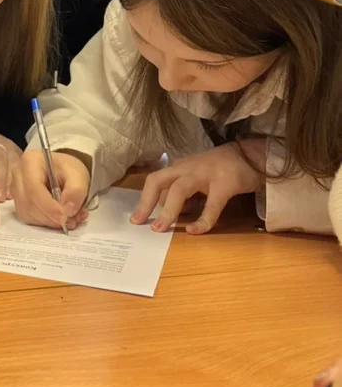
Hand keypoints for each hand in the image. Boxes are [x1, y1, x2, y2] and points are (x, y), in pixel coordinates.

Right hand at [11, 150, 90, 229]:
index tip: (65, 217)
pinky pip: (30, 219)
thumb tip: (68, 211)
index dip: (49, 207)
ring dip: (51, 221)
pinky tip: (59, 216)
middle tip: (73, 218)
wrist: (63, 172)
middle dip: (52, 216)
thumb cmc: (68, 170)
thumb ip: (76, 191)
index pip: (34, 189)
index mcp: (30, 161)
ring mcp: (16, 191)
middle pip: (30, 204)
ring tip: (71, 216)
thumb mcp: (78, 175)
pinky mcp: (19, 204)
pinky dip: (47, 222)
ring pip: (30, 214)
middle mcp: (18, 175)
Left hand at [130, 140, 265, 234]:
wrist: (250, 155)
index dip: (143, 200)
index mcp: (178, 168)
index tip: (136, 219)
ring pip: (179, 190)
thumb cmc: (218, 169)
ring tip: (161, 229)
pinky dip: (202, 220)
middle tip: (140, 222)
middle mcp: (187, 168)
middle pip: (158, 180)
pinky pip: (211, 205)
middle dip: (146, 202)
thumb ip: (182, 193)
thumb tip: (168, 212)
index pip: (154, 181)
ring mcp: (205, 174)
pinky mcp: (224, 183)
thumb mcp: (195, 178)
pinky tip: (195, 231)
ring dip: (168, 211)